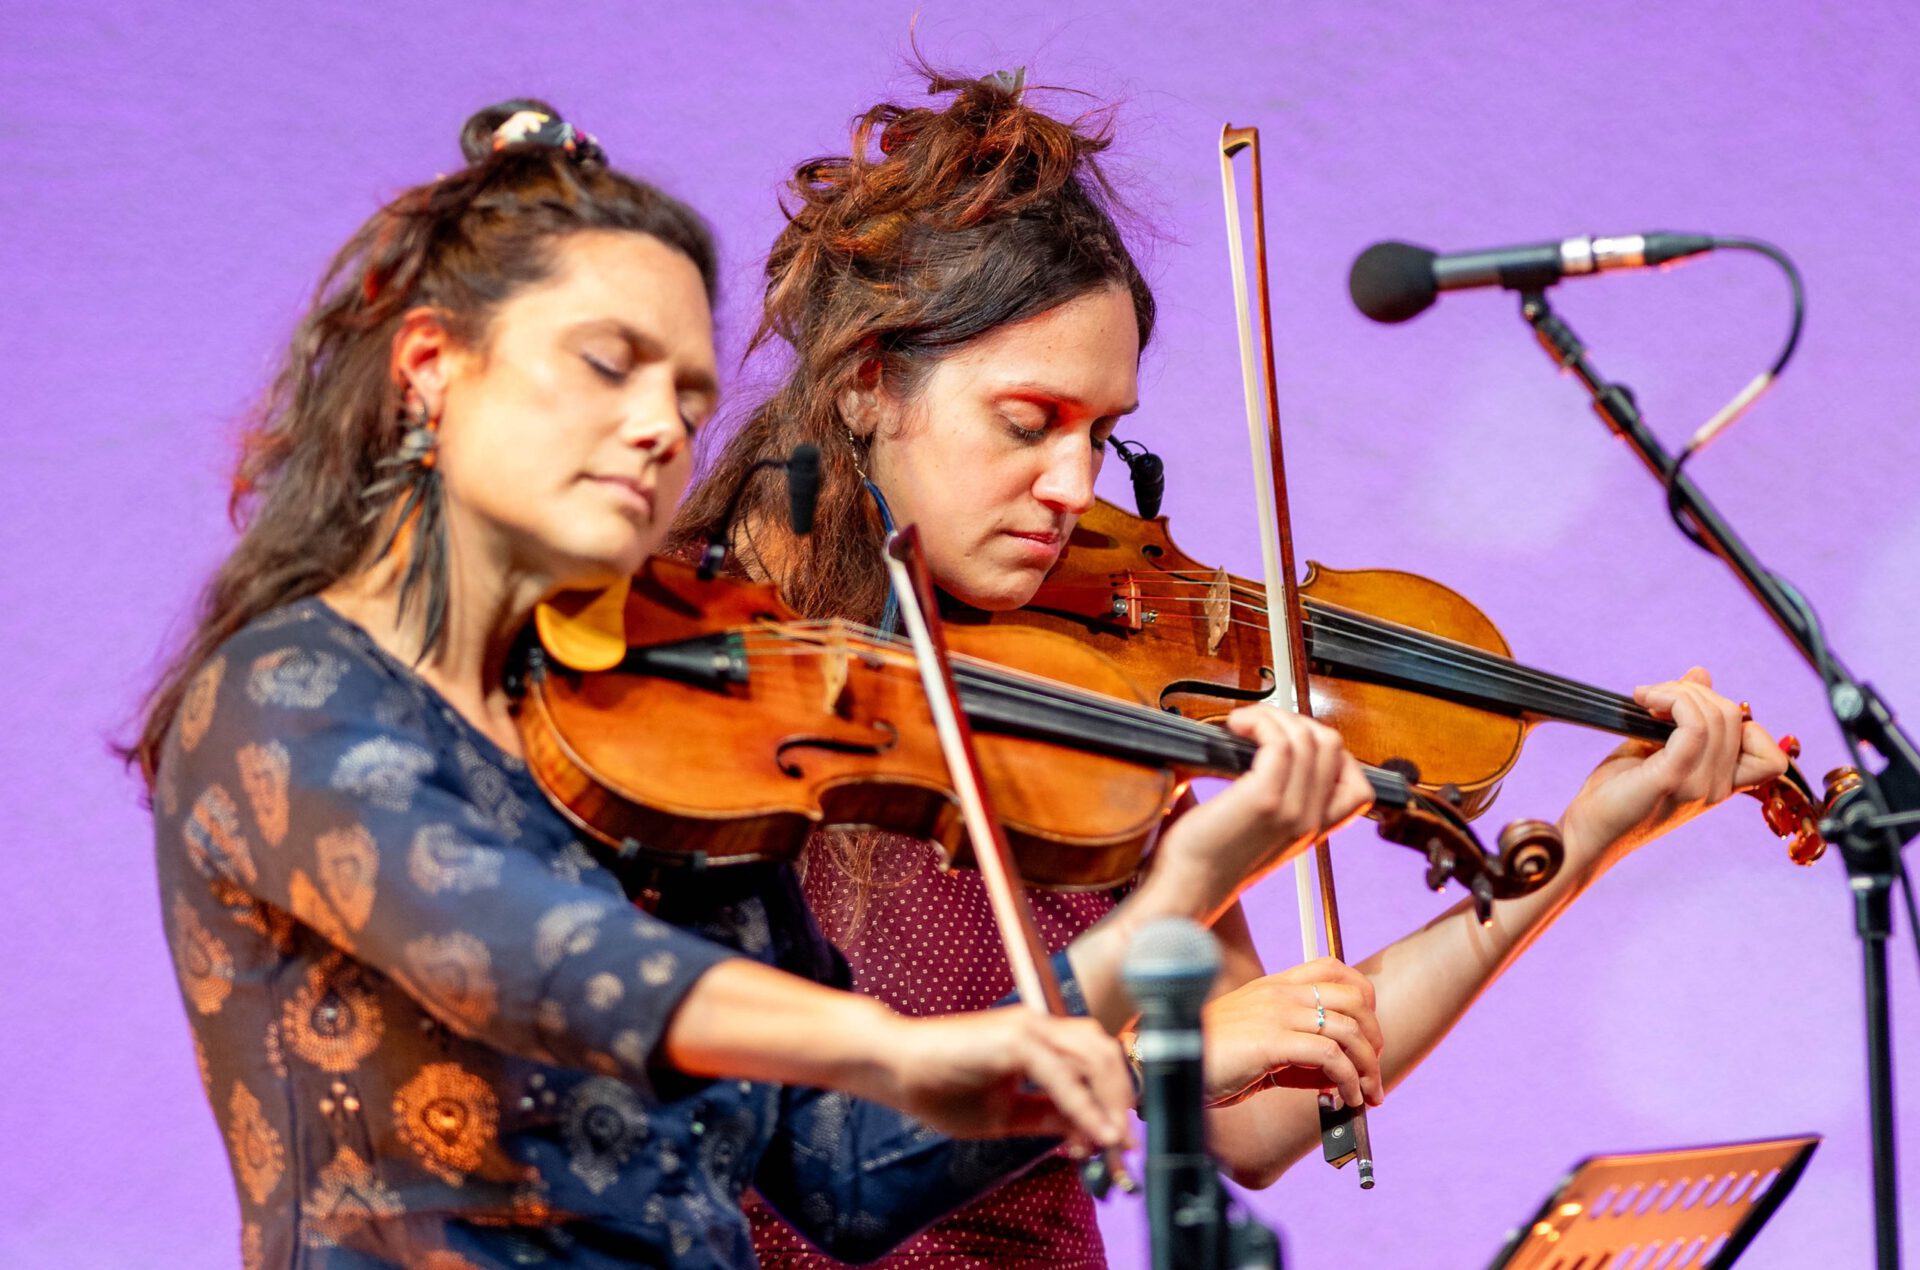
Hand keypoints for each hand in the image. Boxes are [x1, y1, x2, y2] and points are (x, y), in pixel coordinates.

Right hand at [871, 1008, 1134, 1151]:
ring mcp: (1028, 1027)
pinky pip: (1061, 1073)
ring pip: (1093, 1055)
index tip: (1116, 1144)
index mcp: (1038, 1040)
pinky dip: (1083, 1104)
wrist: (895, 1068)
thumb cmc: (938, 1088)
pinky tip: (1094, 1133)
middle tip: (1125, 1145)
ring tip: (1114, 1140)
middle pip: (1104, 1053)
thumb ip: (1045, 1116)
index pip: (1093, 1062)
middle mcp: (1040, 1026)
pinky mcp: (1014, 1039)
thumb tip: (1086, 1132)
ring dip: (1111, 1100)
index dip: (1111, 1102)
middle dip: (1122, 1100)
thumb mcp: (1003, 1114)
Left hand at [1150, 708, 1374, 914]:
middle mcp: (1310, 822)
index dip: (1327, 751)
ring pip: (1309, 738)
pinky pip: (1280, 742)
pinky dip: (1259, 722)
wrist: (1184, 893)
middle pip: (1333, 747)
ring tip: (1243, 724)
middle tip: (1259, 726)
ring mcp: (1293, 811)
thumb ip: (1265, 797)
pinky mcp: (1265, 801)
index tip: (1286, 740)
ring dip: (1273, 717)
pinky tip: (1235, 727)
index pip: (1357, 786)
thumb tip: (1239, 746)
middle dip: (1295, 721)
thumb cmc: (1203, 862)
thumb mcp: (1251, 831)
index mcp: (1311, 830)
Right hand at [1196, 958, 1384, 1109]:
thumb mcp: (1257, 1043)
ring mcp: (1276, 1014)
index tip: (1368, 1033)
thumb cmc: (1210, 1056)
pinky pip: (1329, 1056)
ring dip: (1367, 1066)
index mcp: (1273, 986)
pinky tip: (1347, 1098)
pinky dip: (1348, 1080)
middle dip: (1374, 1038)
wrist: (1169, 1060)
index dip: (1363, 997)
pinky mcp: (1271, 1041)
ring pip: (1348, 1029)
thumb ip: (1294, 1050)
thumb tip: (1336, 1074)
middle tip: (1372, 1070)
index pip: (1333, 968)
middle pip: (1354, 999)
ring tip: (1366, 1094)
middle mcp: (1279, 993)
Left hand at [1559, 667, 1789, 870]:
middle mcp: (1718, 787)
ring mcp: (1699, 785)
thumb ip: (1683, 715)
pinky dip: (1673, 701)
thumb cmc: (1617, 792)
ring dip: (1678, 693)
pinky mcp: (1672, 779)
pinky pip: (1695, 727)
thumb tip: (1701, 673)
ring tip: (1645, 698)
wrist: (1588, 831)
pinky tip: (1644, 701)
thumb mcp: (1654, 745)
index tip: (1690, 712)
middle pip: (1735, 717)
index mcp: (1721, 783)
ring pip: (1717, 717)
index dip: (1739, 721)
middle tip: (1652, 697)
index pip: (1771, 754)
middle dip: (1693, 692)